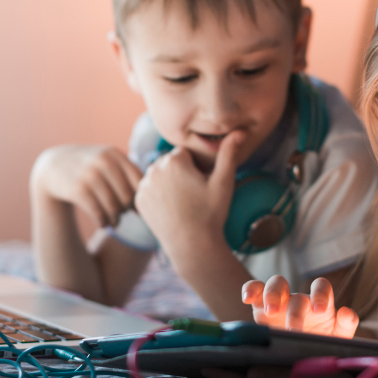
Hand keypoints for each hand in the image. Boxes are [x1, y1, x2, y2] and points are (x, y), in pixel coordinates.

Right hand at [30, 145, 142, 227]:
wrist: (53, 167)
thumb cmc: (89, 168)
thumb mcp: (107, 162)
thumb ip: (127, 175)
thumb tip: (148, 201)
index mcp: (115, 154)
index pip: (139, 181)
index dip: (140, 198)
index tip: (136, 206)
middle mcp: (104, 162)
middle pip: (128, 196)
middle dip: (127, 209)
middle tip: (122, 214)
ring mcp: (90, 175)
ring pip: (114, 207)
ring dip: (116, 219)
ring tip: (115, 222)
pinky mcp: (77, 189)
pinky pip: (99, 213)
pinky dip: (103, 222)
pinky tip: (103, 224)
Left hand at [134, 131, 243, 261]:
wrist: (192, 245)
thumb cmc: (210, 214)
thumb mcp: (223, 182)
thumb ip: (229, 154)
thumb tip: (239, 131)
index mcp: (174, 161)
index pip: (185, 155)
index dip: (196, 168)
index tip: (201, 185)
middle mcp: (154, 169)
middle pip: (171, 163)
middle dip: (181, 174)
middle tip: (193, 195)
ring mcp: (144, 185)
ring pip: (159, 175)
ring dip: (169, 183)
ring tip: (183, 202)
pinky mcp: (139, 199)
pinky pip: (150, 189)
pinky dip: (158, 195)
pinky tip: (171, 208)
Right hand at [242, 275, 358, 338]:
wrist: (300, 358)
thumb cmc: (321, 344)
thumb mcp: (338, 338)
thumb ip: (346, 325)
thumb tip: (345, 311)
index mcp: (319, 303)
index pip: (321, 287)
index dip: (321, 295)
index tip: (320, 311)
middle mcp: (299, 299)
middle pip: (297, 291)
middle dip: (294, 308)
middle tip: (293, 328)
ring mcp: (279, 301)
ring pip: (275, 285)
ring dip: (272, 295)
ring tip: (270, 311)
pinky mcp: (261, 309)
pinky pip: (255, 291)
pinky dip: (250, 289)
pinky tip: (246, 297)